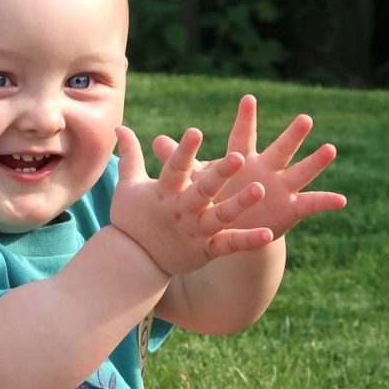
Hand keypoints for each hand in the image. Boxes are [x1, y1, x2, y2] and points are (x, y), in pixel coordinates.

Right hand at [110, 124, 274, 276]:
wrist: (133, 262)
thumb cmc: (131, 219)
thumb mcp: (128, 185)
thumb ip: (130, 155)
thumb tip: (119, 127)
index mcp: (163, 194)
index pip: (174, 169)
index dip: (184, 151)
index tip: (195, 132)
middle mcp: (181, 212)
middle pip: (202, 191)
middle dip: (219, 174)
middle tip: (238, 156)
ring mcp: (195, 232)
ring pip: (221, 216)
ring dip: (240, 204)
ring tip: (260, 189)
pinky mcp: (207, 251)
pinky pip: (230, 245)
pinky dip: (249, 241)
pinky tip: (269, 234)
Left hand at [151, 94, 344, 239]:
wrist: (231, 227)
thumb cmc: (213, 197)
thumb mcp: (196, 180)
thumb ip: (179, 161)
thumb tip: (154, 141)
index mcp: (242, 159)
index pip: (243, 137)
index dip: (245, 120)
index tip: (248, 99)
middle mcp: (266, 168)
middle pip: (280, 148)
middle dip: (292, 135)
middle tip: (305, 118)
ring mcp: (281, 187)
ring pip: (300, 170)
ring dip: (315, 162)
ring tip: (330, 149)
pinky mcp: (291, 208)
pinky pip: (311, 204)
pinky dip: (326, 202)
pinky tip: (342, 201)